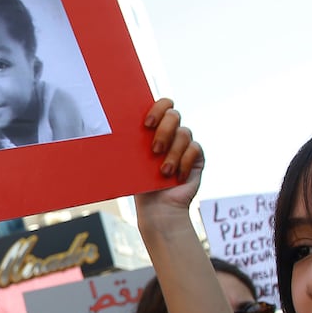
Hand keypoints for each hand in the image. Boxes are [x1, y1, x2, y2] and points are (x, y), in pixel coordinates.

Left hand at [135, 100, 203, 228]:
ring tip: (164, 172)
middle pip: (174, 115)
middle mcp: (171, 132)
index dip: (157, 109)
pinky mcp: (196, 157)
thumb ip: (131, 141)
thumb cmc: (140, 184)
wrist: (157, 208)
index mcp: (154, 128)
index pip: (162, 104)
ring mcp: (185, 144)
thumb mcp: (132, 160)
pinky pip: (195, 149)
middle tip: (154, 150)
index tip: (147, 125)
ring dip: (173, 153)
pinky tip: (176, 176)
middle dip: (164, 131)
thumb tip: (114, 125)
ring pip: (184, 133)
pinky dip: (184, 162)